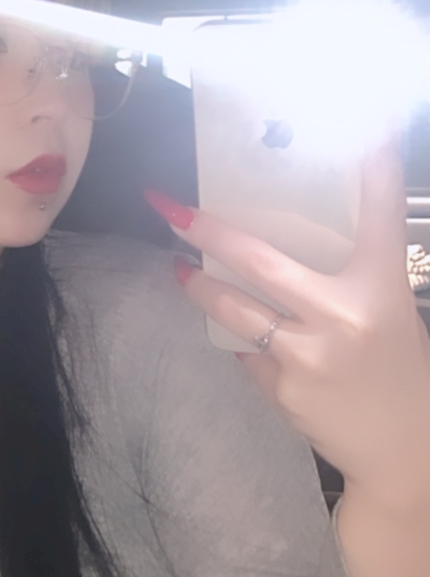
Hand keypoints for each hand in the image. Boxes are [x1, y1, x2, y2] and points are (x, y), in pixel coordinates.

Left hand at [147, 140, 429, 509]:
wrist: (405, 452)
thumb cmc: (401, 372)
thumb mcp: (392, 311)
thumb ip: (353, 275)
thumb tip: (294, 239)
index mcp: (382, 289)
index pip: (379, 213)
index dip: (373, 166)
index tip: (362, 124)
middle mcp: (343, 317)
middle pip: (261, 261)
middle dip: (208, 230)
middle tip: (170, 207)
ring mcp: (308, 356)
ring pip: (234, 309)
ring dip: (199, 286)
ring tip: (178, 267)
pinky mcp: (284, 390)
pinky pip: (247, 351)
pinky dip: (240, 337)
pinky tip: (234, 329)